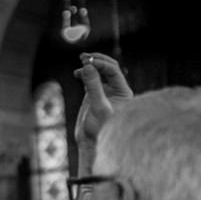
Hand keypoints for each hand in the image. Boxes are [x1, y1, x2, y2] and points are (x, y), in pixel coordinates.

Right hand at [73, 53, 131, 175]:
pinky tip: (77, 73)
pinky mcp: (94, 95)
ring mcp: (105, 91)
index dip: (100, 63)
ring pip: (99, 71)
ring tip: (80, 62)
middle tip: (83, 56)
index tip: (87, 62)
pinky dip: (84, 73)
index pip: (113, 70)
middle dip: (96, 60)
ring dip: (90, 65)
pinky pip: (91, 78)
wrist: (91, 143)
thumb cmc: (98, 128)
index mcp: (123, 92)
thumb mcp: (97, 106)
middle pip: (108, 67)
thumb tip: (88, 66)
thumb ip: (93, 86)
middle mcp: (116, 90)